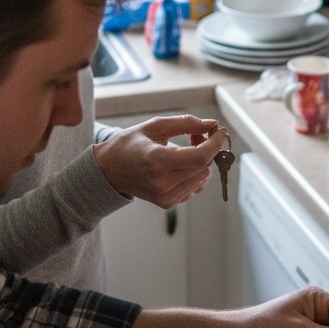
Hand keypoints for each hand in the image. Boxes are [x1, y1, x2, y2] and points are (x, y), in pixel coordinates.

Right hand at [93, 115, 225, 207]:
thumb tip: (211, 124)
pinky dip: (194, 174)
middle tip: (195, 134)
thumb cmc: (129, 145)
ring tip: (186, 148)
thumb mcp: (155, 126)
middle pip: (204, 167)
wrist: (108, 171)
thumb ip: (185, 124)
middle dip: (207, 148)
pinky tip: (181, 164)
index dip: (215, 143)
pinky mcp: (167, 203)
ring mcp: (165, 196)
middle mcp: (162, 183)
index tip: (220, 131)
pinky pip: (193, 188)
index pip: (200, 157)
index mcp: (157, 161)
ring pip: (202, 178)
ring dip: (201, 161)